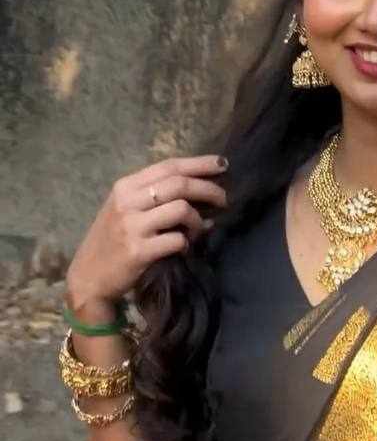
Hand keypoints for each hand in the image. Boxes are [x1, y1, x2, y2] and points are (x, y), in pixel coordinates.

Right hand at [66, 154, 229, 306]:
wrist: (89, 277)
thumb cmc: (111, 241)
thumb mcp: (124, 210)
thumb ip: (153, 197)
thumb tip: (197, 190)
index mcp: (125, 186)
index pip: (168, 166)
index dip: (199, 164)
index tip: (222, 164)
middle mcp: (127, 202)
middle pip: (178, 184)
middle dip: (209, 189)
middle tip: (224, 200)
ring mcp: (132, 226)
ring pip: (181, 209)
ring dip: (198, 220)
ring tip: (199, 229)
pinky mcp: (139, 251)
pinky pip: (177, 240)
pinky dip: (187, 243)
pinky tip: (185, 247)